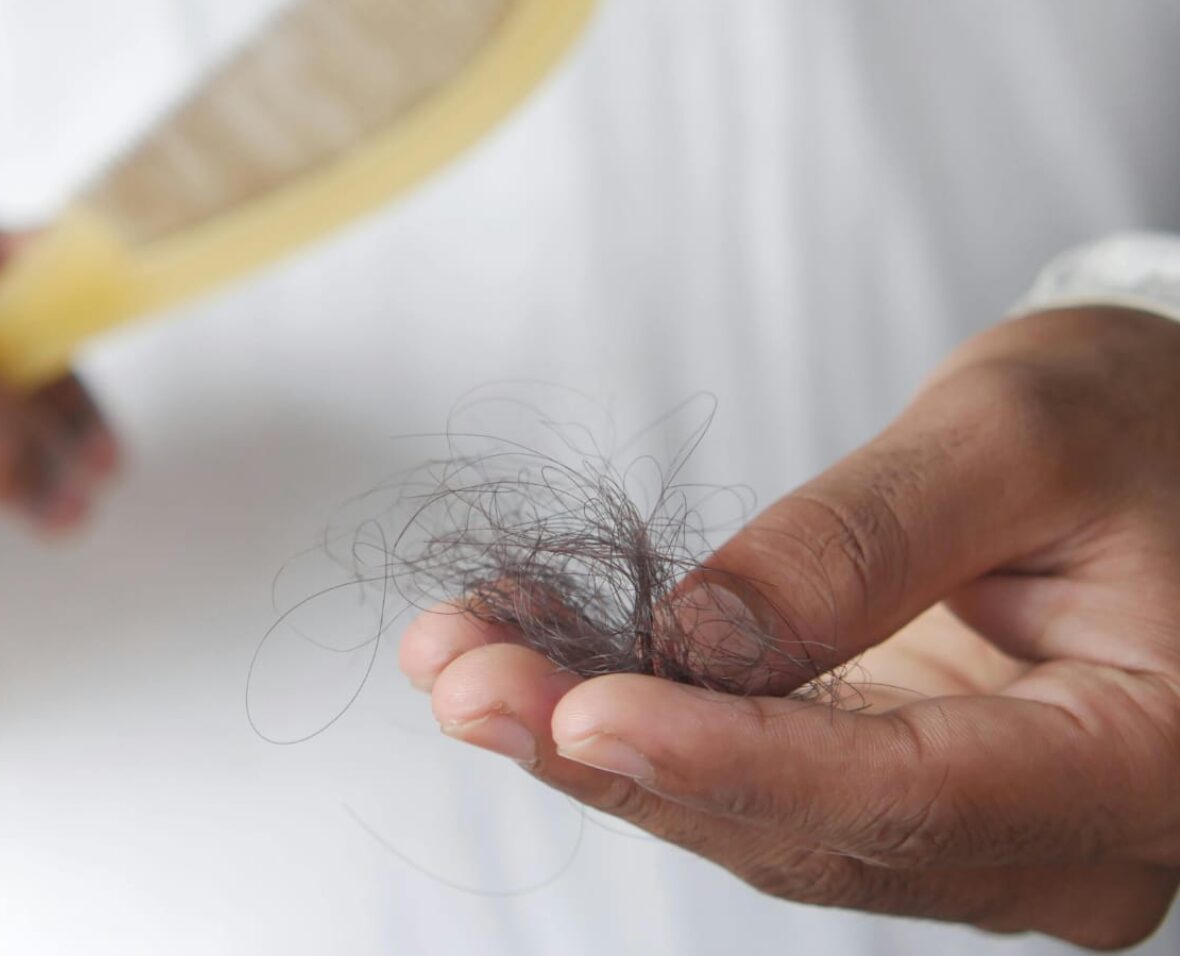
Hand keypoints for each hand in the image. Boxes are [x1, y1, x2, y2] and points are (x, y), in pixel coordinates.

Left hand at [401, 307, 1179, 948]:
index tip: (574, 711)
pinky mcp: (895, 795)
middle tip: (460, 671)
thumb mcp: (1018, 438)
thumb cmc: (1137, 427)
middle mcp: (1046, 842)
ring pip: (754, 817)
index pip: (900, 793)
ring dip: (591, 740)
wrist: (1166, 453)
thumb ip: (863, 542)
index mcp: (1128, 768)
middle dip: (609, 751)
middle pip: (797, 828)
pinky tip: (533, 657)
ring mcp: (965, 835)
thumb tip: (696, 633)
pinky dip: (638, 721)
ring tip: (462, 654)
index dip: (722, 757)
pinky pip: (752, 779)